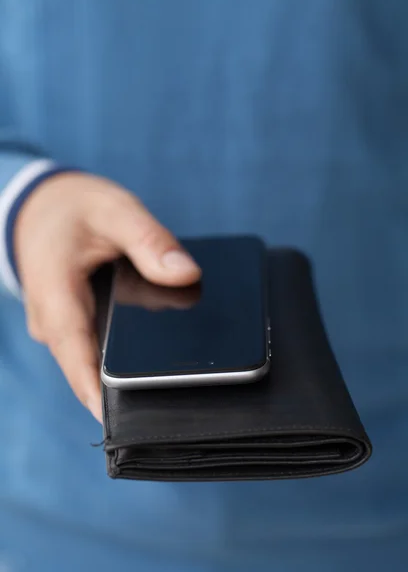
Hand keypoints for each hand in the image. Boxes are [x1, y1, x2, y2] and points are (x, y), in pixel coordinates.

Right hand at [15, 172, 200, 421]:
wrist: (40, 206)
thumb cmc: (73, 207)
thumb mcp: (114, 210)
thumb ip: (149, 240)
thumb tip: (187, 274)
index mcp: (56, 295)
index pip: (76, 356)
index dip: (99, 393)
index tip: (127, 424)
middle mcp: (52, 321)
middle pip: (86, 368)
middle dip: (121, 388)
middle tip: (172, 401)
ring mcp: (58, 327)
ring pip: (90, 361)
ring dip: (120, 372)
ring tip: (169, 380)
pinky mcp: (69, 325)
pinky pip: (92, 348)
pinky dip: (117, 353)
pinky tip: (150, 351)